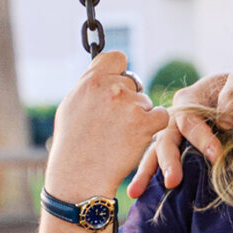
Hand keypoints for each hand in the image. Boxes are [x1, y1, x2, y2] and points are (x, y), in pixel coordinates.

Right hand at [45, 52, 171, 201]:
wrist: (80, 174)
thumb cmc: (73, 144)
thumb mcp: (72, 105)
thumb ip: (90, 86)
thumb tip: (105, 73)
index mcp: (92, 80)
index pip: (117, 58)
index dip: (119, 72)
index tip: (116, 85)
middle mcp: (111, 88)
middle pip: (133, 83)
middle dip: (128, 99)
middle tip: (114, 123)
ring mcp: (129, 104)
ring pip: (146, 102)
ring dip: (139, 116)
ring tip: (119, 136)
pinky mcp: (145, 123)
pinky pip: (161, 116)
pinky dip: (153, 126)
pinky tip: (136, 138)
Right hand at [127, 71, 232, 196]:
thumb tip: (225, 119)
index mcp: (190, 100)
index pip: (189, 121)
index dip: (201, 138)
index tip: (216, 156)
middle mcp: (176, 118)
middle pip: (166, 139)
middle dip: (168, 161)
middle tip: (173, 182)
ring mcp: (174, 136)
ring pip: (155, 154)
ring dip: (146, 173)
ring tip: (136, 193)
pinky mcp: (178, 153)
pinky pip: (161, 165)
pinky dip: (150, 180)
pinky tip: (140, 196)